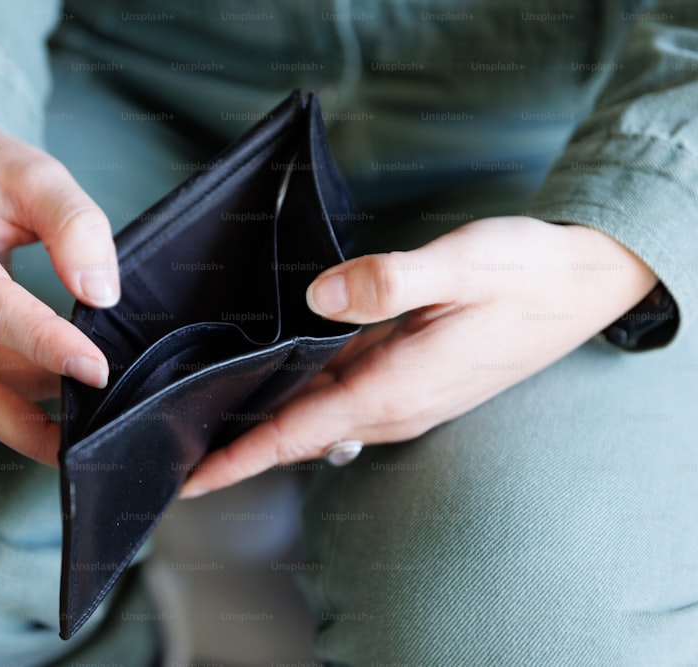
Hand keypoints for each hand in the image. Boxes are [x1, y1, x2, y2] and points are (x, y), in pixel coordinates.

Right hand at [0, 117, 119, 463]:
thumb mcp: (33, 170)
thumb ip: (73, 222)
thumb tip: (100, 292)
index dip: (43, 344)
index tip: (96, 368)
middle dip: (26, 424)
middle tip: (88, 439)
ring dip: (29, 416)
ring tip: (91, 418)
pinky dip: (22, 398)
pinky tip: (66, 394)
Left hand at [180, 216, 657, 495]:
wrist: (582, 283)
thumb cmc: (524, 273)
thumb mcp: (461, 265)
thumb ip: (388, 282)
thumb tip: (318, 299)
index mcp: (397, 387)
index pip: (299, 434)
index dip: (240, 458)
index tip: (190, 479)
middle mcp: (396, 406)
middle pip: (300, 435)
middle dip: (239, 445)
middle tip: (177, 439)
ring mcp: (406, 401)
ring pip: (320, 421)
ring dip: (268, 423)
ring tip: (209, 413)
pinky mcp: (413, 385)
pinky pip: (344, 402)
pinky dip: (303, 401)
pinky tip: (277, 378)